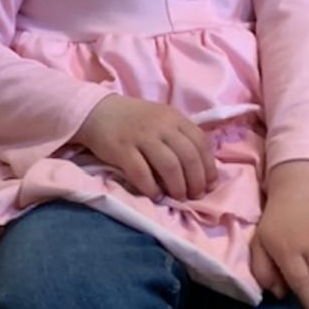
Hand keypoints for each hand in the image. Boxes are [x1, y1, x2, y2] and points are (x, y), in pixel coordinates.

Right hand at [77, 95, 216, 200]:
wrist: (98, 111)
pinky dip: (152, 188)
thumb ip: (180, 137)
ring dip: (178, 187)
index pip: (201, 143)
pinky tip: (156, 195)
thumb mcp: (162, 119)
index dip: (209, 167)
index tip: (210, 185)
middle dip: (196, 181)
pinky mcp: (122, 149)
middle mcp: (161, 125)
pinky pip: (142, 173)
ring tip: (178, 197)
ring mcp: (141, 136)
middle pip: (188, 157)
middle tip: (195, 195)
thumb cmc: (135, 120)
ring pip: (169, 166)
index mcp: (175, 117)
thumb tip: (201, 170)